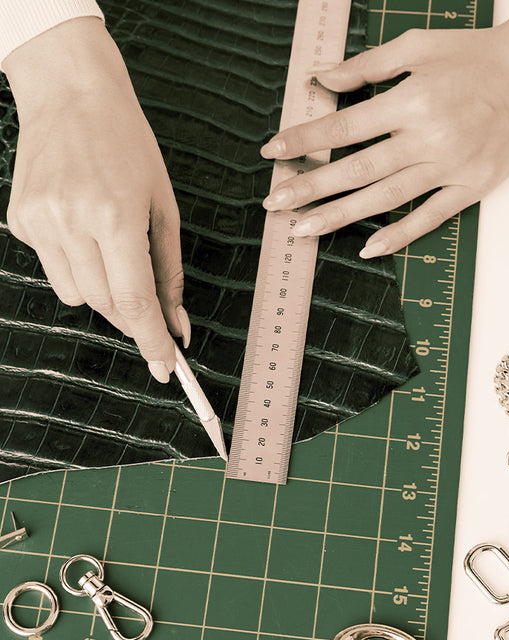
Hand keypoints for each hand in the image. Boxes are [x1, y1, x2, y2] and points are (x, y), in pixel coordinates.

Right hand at [3, 17, 188, 381]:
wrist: (69, 92)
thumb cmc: (127, 142)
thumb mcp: (164, 206)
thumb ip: (170, 271)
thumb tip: (177, 324)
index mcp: (115, 216)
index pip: (134, 302)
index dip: (151, 342)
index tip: (166, 367)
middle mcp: (71, 222)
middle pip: (105, 305)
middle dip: (133, 317)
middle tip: (152, 314)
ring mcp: (40, 223)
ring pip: (77, 295)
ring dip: (104, 293)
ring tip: (114, 251)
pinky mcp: (20, 221)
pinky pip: (55, 269)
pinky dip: (78, 266)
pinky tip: (84, 231)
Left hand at [261, 0, 508, 257]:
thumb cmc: (477, 56)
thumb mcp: (419, 45)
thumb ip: (367, 66)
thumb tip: (321, 79)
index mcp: (412, 100)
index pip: (344, 126)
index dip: (304, 140)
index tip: (273, 152)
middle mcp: (428, 137)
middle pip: (357, 169)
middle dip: (310, 187)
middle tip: (274, 203)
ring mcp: (450, 167)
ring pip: (385, 198)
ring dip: (340, 216)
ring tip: (303, 229)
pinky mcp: (471, 188)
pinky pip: (430, 217)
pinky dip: (399, 235)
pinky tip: (368, 248)